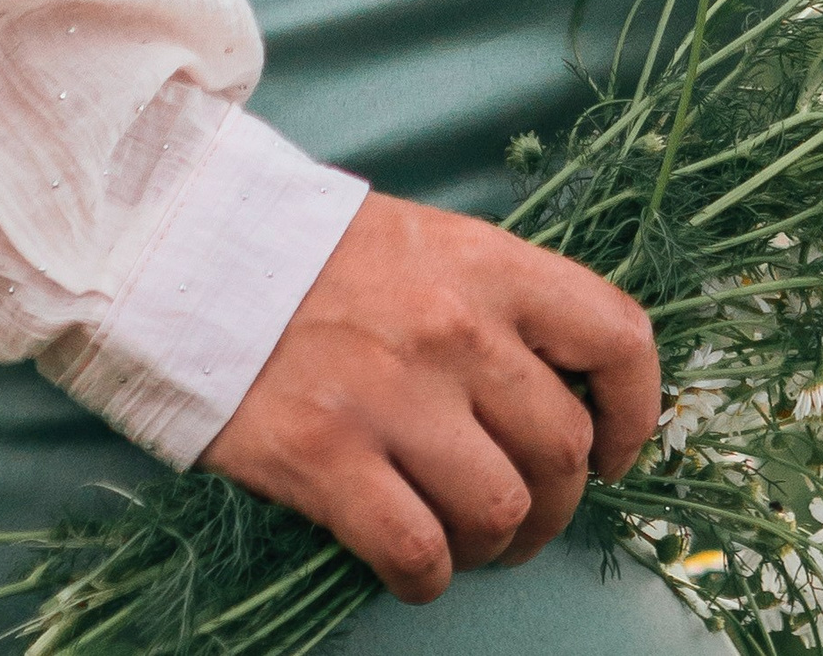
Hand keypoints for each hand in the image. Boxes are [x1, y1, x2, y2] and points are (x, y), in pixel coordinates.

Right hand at [198, 192, 659, 602]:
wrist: (185, 253)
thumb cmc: (317, 254)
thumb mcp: (434, 245)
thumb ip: (502, 306)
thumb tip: (562, 387)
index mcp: (494, 269)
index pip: (618, 339)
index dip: (636, 410)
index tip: (614, 450)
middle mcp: (458, 332)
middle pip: (560, 448)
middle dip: (562, 502)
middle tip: (533, 516)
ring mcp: (391, 398)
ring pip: (499, 509)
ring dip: (500, 546)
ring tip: (479, 546)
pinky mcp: (322, 458)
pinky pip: (414, 549)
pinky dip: (430, 578)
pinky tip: (421, 572)